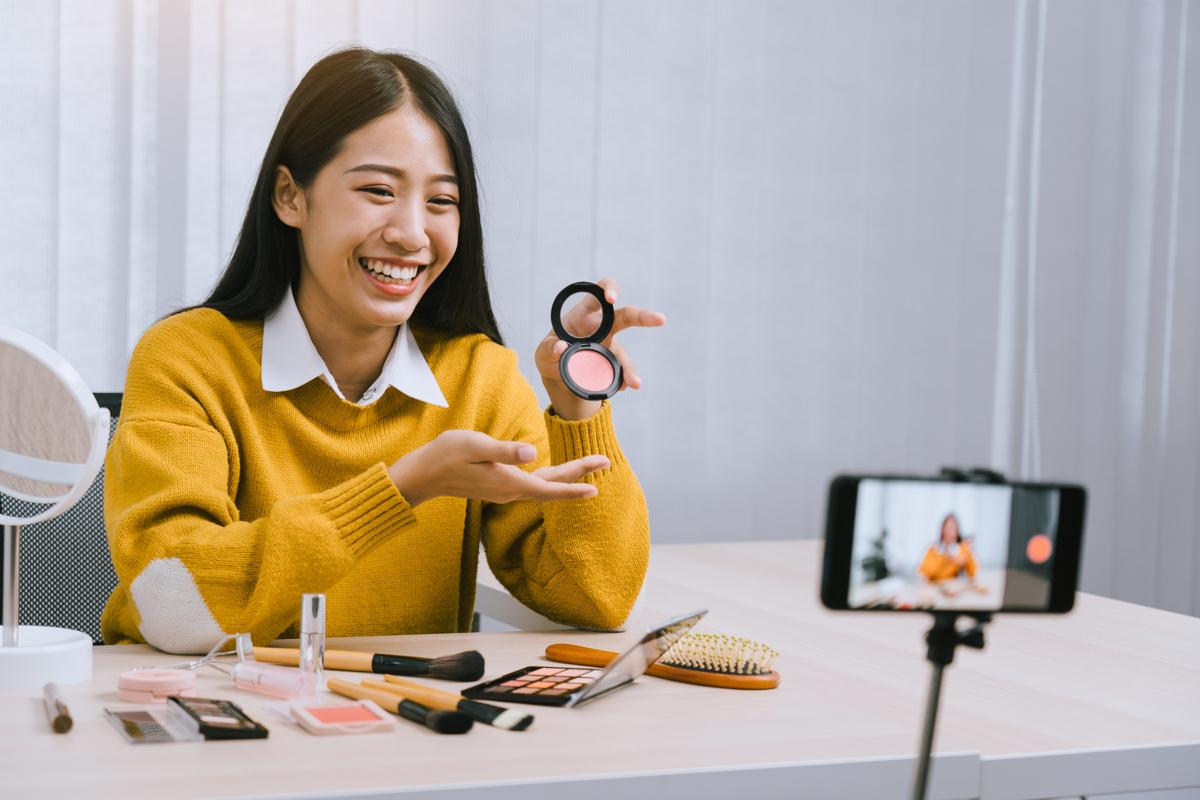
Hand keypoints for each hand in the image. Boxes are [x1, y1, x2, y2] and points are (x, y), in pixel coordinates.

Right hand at [388, 430, 609, 506]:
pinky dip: (549, 479)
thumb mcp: (475, 445)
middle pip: (551, 486)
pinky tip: (554, 474)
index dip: (574, 486)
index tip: (597, 485)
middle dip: (579, 475)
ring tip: (587, 468)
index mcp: (509, 482)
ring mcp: (503, 490)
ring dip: (566, 477)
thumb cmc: (446, 455)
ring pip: (542, 485)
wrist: (422, 474)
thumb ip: (505, 450)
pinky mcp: (497, 485)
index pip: (549, 488)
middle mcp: (510, 490)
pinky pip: (531, 484)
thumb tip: (531, 452)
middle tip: (604, 462)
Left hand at [534, 277, 665, 419]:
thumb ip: (548, 348)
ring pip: (624, 353)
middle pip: (626, 316)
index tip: (612, 298)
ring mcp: (610, 346)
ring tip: (634, 383)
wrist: (557, 376)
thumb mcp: (543, 352)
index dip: (609, 289)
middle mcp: (602, 327)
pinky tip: (622, 388)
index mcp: (584, 313)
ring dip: (630, 368)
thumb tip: (561, 348)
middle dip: (643, 316)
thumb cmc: (550, 354)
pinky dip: (623, 381)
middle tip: (660, 319)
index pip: (599, 291)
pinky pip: (621, 372)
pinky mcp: (612, 364)